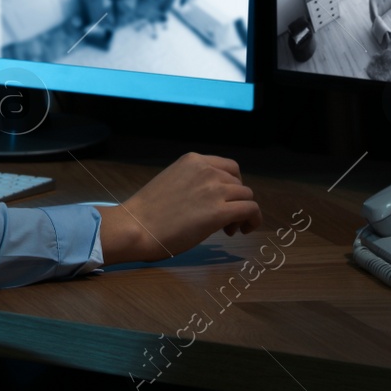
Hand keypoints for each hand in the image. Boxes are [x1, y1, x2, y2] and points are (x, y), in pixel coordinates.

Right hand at [97, 153, 260, 263]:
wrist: (137, 227)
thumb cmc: (148, 211)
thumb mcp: (173, 181)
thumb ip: (194, 182)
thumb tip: (214, 197)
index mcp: (193, 160)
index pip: (229, 167)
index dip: (232, 185)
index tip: (224, 200)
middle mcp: (207, 170)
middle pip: (239, 183)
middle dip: (235, 201)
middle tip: (225, 220)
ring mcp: (214, 190)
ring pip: (247, 196)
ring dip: (242, 212)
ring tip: (228, 229)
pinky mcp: (219, 212)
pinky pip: (251, 210)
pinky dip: (253, 219)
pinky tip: (243, 230)